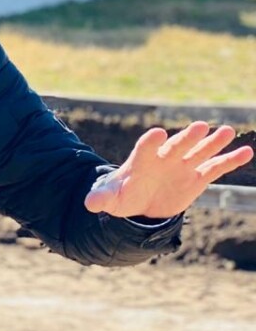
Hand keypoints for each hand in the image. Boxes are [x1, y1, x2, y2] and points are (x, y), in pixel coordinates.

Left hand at [84, 122, 253, 218]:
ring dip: (213, 143)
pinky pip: (216, 167)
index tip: (157, 133)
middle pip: (177, 145)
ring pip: (200, 152)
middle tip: (199, 127)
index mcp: (141, 161)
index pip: (146, 148)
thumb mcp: (110, 199)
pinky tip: (246, 151)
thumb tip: (89, 203)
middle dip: (187, 138)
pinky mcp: (197, 177)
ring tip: (227, 131)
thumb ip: (101, 198)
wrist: (139, 201)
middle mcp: (165, 158)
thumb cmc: (122, 195)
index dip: (150, 141)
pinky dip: (230, 160)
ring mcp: (183, 166)